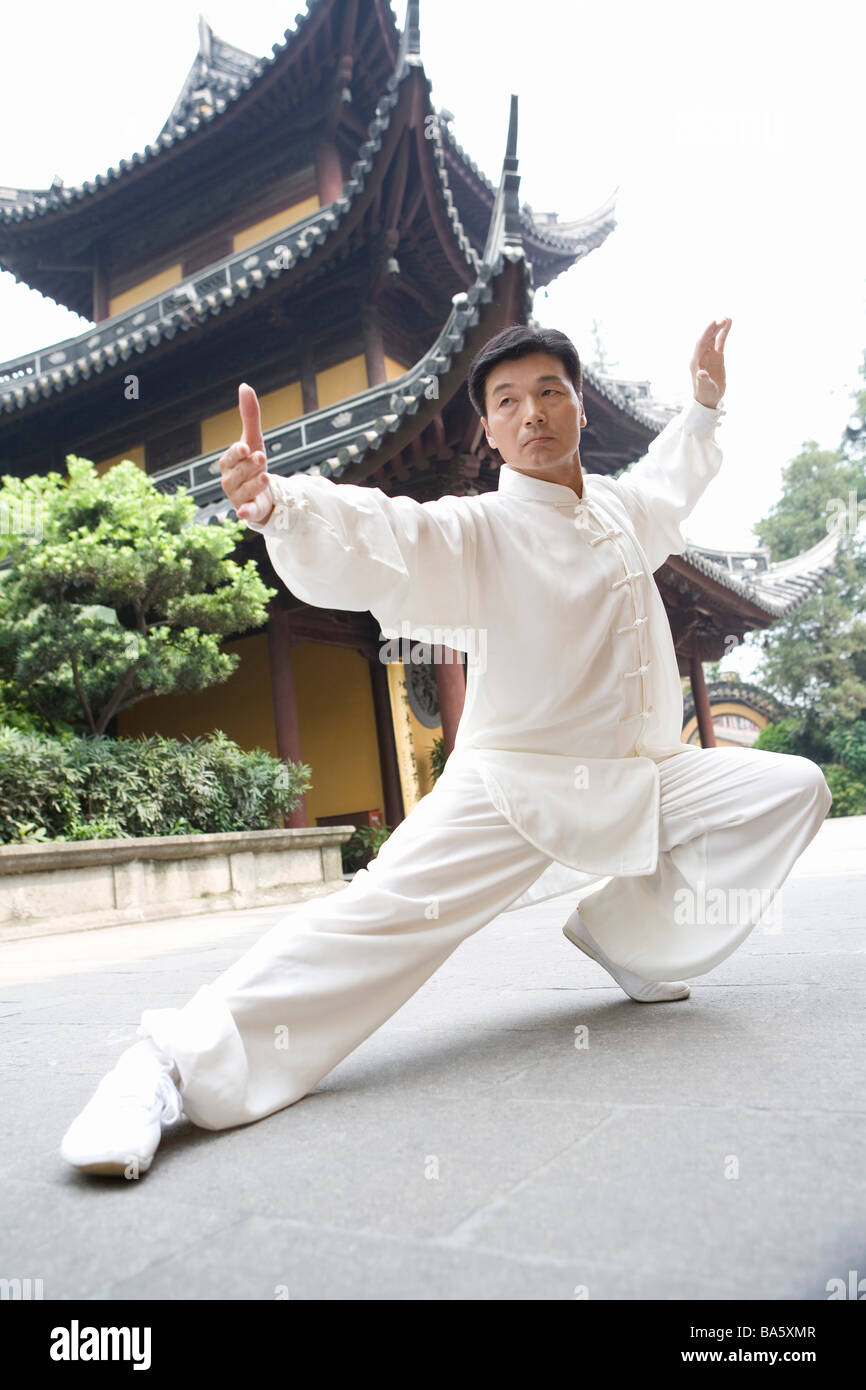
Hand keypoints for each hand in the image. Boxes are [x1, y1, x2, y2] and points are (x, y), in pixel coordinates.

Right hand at [218, 383, 273, 523]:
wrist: (262, 494)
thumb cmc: (254, 465)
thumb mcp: (254, 440)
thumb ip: (250, 416)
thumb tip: (244, 386)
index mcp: (228, 463)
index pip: (231, 457)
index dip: (238, 453)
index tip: (246, 448)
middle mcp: (229, 480)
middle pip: (239, 473)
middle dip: (251, 466)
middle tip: (262, 459)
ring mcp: (237, 498)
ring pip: (244, 491)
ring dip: (255, 484)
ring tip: (266, 477)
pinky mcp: (247, 512)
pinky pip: (244, 513)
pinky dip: (245, 513)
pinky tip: (244, 513)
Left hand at [690, 318, 731, 407]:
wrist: (709, 398)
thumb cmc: (705, 393)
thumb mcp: (704, 387)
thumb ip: (703, 380)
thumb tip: (701, 374)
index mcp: (696, 361)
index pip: (700, 343)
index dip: (706, 333)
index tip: (713, 322)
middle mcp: (701, 355)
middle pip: (707, 338)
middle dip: (714, 328)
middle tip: (722, 320)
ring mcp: (709, 355)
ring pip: (714, 338)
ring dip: (719, 328)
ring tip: (728, 318)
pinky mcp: (717, 356)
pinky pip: (720, 342)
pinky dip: (724, 333)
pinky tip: (729, 324)